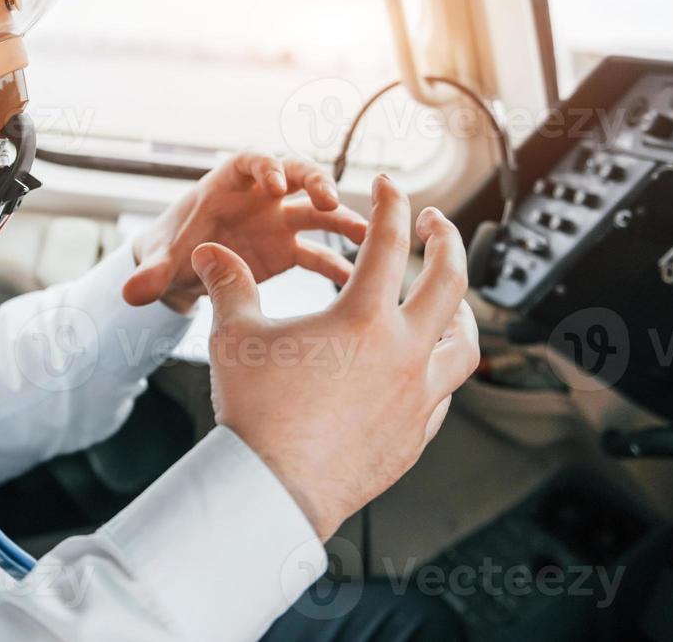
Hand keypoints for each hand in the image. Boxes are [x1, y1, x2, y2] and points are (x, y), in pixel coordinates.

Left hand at [123, 152, 368, 313]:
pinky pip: (316, 254)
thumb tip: (129, 293)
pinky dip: (334, 265)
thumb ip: (149, 275)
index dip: (266, 167)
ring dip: (340, 217)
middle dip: (315, 182)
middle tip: (329, 200)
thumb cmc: (168, 251)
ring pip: (317, 210)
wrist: (179, 270)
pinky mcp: (287, 250)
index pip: (251, 161)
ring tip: (366, 234)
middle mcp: (260, 197)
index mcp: (227, 184)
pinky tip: (355, 281)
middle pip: (296, 174)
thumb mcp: (159, 264)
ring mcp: (278, 222)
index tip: (277, 185)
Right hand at [192, 174, 477, 540]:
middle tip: (436, 222)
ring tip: (448, 300)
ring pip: (463, 341)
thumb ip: (229, 286)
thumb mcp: (236, 336)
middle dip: (447, 241)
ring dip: (459, 310)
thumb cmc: (256, 411)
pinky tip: (422, 365)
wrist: (275, 487)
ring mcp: (418, 395)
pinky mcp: (418, 432)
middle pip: (450, 280)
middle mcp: (404, 351)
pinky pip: (444, 390)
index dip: (391, 204)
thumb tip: (209, 253)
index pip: (390, 242)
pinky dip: (439, 366)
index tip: (389, 185)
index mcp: (364, 317)